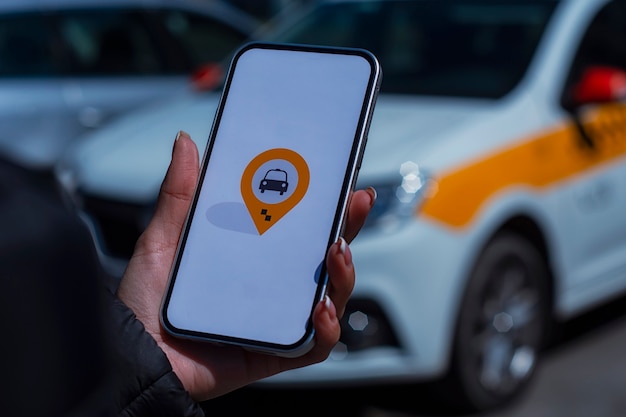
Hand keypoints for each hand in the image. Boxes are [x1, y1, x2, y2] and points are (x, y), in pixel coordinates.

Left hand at [117, 131, 374, 400]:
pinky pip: (315, 345)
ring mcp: (276, 318)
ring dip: (344, 275)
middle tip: (354, 204)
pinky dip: (327, 329)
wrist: (133, 356)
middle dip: (348, 228)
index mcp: (252, 256)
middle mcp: (271, 285)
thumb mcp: (163, 240)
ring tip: (335, 254)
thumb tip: (185, 141)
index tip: (342, 179)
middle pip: (324, 257)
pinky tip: (319, 309)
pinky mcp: (275, 352)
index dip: (326, 205)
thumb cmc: (147, 302)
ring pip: (331, 296)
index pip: (299, 227)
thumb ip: (179, 194)